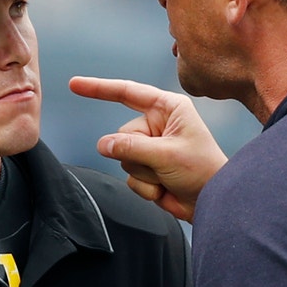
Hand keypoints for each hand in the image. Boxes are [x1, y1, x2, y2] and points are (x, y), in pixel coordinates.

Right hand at [68, 77, 227, 221]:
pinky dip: (144, 187)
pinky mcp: (148, 169)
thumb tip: (102, 144)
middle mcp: (158, 124)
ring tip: (167, 178)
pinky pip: (130, 176)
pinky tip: (164, 188)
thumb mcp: (166, 155)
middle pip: (123, 134)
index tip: (75, 85)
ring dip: (143, 174)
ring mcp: (151, 147)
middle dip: (138, 155)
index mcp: (168, 108)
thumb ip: (132, 147)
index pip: (128, 93)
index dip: (99, 89)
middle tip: (162, 166)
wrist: (212, 202)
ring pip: (124, 158)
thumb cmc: (203, 171)